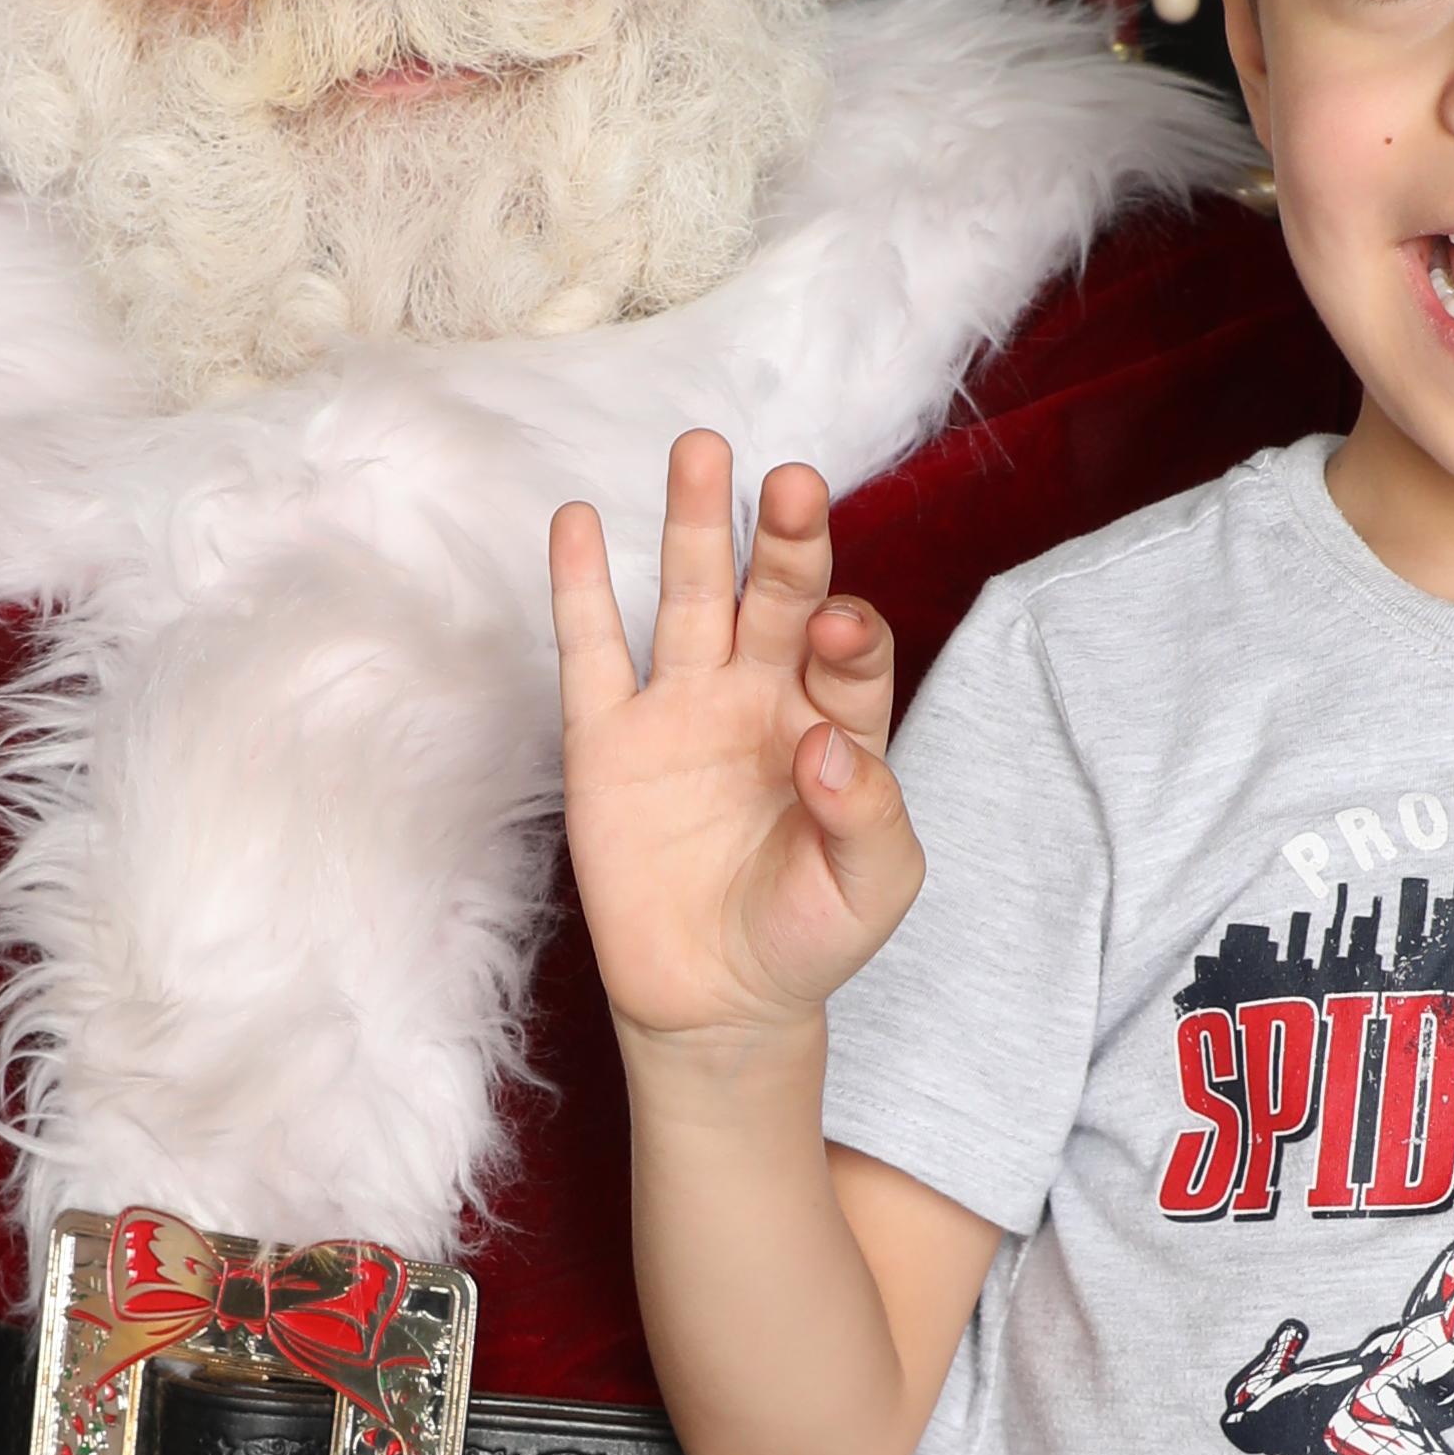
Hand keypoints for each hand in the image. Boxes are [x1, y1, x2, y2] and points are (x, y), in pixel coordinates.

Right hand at [552, 437, 911, 1050]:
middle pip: (776, 595)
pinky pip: (593, 651)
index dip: (848, 630)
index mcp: (835, 721)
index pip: (849, 649)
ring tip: (700, 450)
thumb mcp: (873, 890)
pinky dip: (583, 588)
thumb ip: (871, 817)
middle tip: (790, 483)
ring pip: (691, 597)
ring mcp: (682, 709)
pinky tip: (580, 524)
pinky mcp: (609, 740)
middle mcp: (761, 696)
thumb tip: (827, 746)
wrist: (716, 1003)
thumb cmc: (808, 937)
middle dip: (785, 539)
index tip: (836, 631)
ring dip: (696, 524)